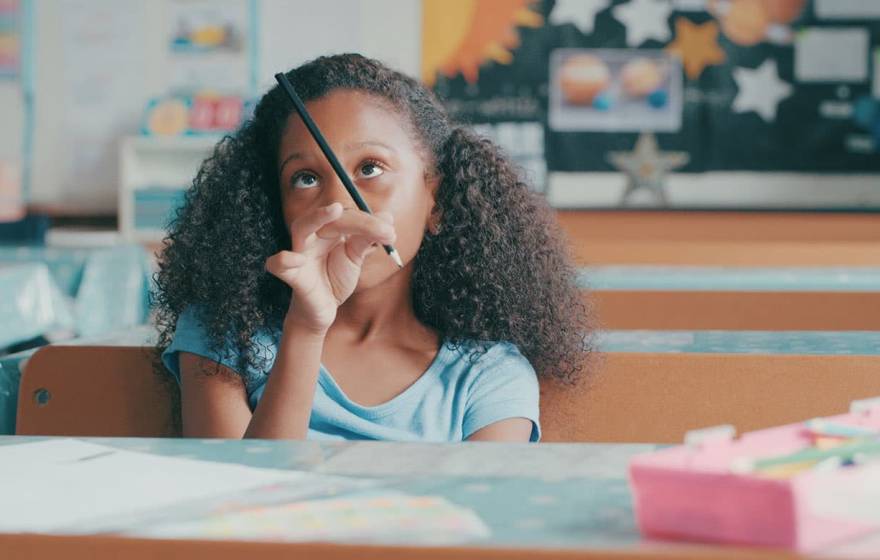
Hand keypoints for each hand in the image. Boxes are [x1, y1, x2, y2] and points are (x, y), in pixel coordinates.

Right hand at [265, 203, 395, 332]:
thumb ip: (368, 239)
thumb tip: (388, 218)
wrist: (323, 310)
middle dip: (357, 220)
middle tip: (383, 229)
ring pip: (301, 228)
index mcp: (329, 230)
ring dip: (316, 217)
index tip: (391, 234)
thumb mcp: (354, 257)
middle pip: (330, 217)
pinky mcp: (293, 276)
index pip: (349, 217)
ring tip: (335, 210)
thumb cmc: (335, 278)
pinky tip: (296, 259)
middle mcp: (313, 237)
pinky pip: (278, 265)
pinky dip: (283, 260)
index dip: (371, 222)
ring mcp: (300, 254)